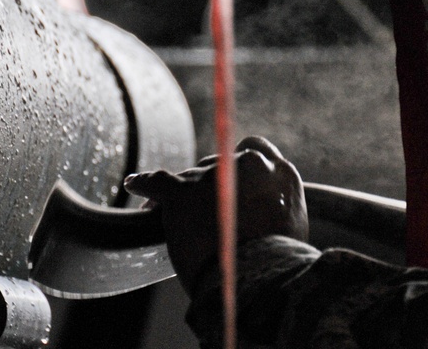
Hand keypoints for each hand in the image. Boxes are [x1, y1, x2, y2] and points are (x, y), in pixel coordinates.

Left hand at [123, 136, 308, 286]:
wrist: (256, 277)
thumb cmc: (278, 263)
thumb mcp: (293, 226)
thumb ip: (280, 206)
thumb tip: (266, 214)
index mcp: (279, 172)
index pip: (255, 149)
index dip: (238, 162)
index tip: (230, 175)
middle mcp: (247, 164)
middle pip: (218, 164)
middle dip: (207, 182)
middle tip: (198, 208)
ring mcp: (212, 175)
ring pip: (189, 175)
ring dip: (180, 191)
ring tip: (161, 209)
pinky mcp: (181, 192)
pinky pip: (156, 182)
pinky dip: (144, 183)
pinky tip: (135, 184)